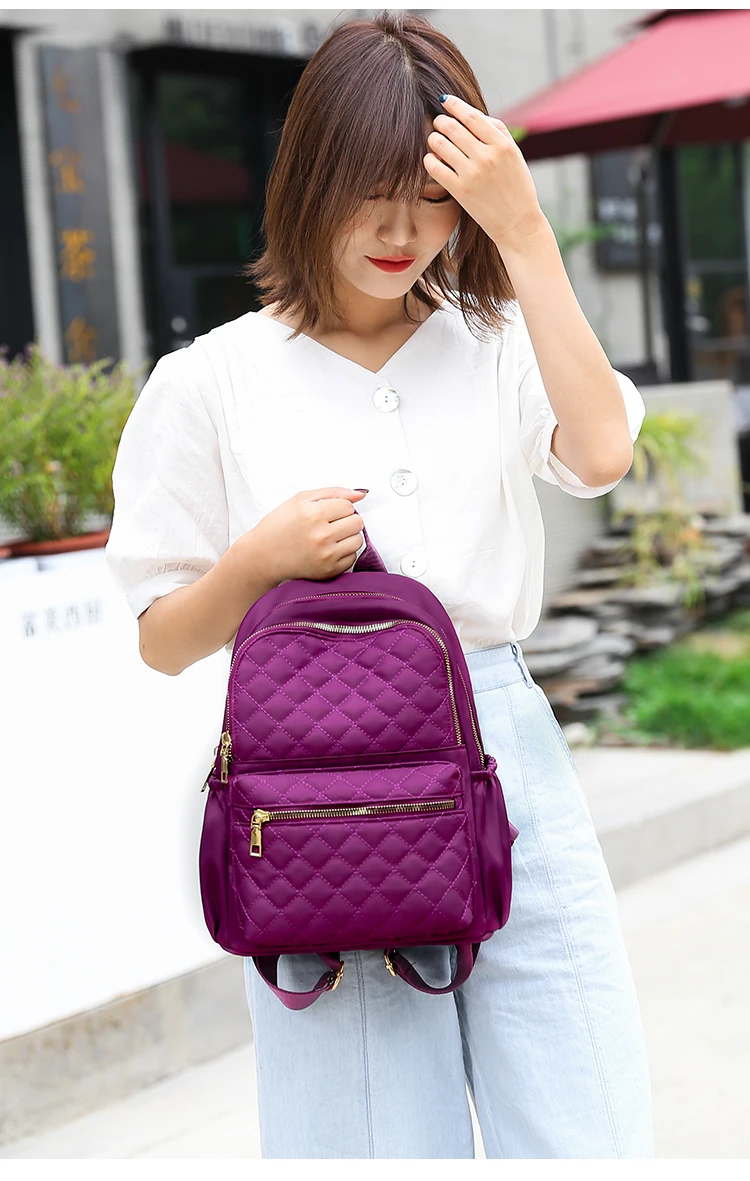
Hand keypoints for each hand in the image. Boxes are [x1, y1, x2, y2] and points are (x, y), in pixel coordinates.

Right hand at [249, 486, 367, 583]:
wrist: (263, 556)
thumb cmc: (279, 526)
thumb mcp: (300, 500)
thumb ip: (333, 493)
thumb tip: (360, 495)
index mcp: (313, 514)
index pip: (348, 506)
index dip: (339, 507)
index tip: (327, 512)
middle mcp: (321, 536)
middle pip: (357, 522)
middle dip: (347, 520)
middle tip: (330, 524)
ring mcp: (326, 556)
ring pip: (358, 540)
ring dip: (348, 536)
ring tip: (330, 537)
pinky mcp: (328, 571)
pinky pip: (352, 558)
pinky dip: (344, 553)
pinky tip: (328, 550)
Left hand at [424, 94, 546, 248]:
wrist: (518, 223)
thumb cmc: (517, 187)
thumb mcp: (514, 154)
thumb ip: (497, 131)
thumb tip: (471, 114)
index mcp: (502, 144)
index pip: (471, 116)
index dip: (454, 105)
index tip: (444, 100)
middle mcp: (486, 156)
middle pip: (453, 128)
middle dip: (441, 121)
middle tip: (438, 123)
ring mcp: (472, 174)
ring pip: (441, 145)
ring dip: (433, 139)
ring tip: (435, 141)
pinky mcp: (460, 191)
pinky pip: (435, 168)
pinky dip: (429, 159)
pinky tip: (432, 159)